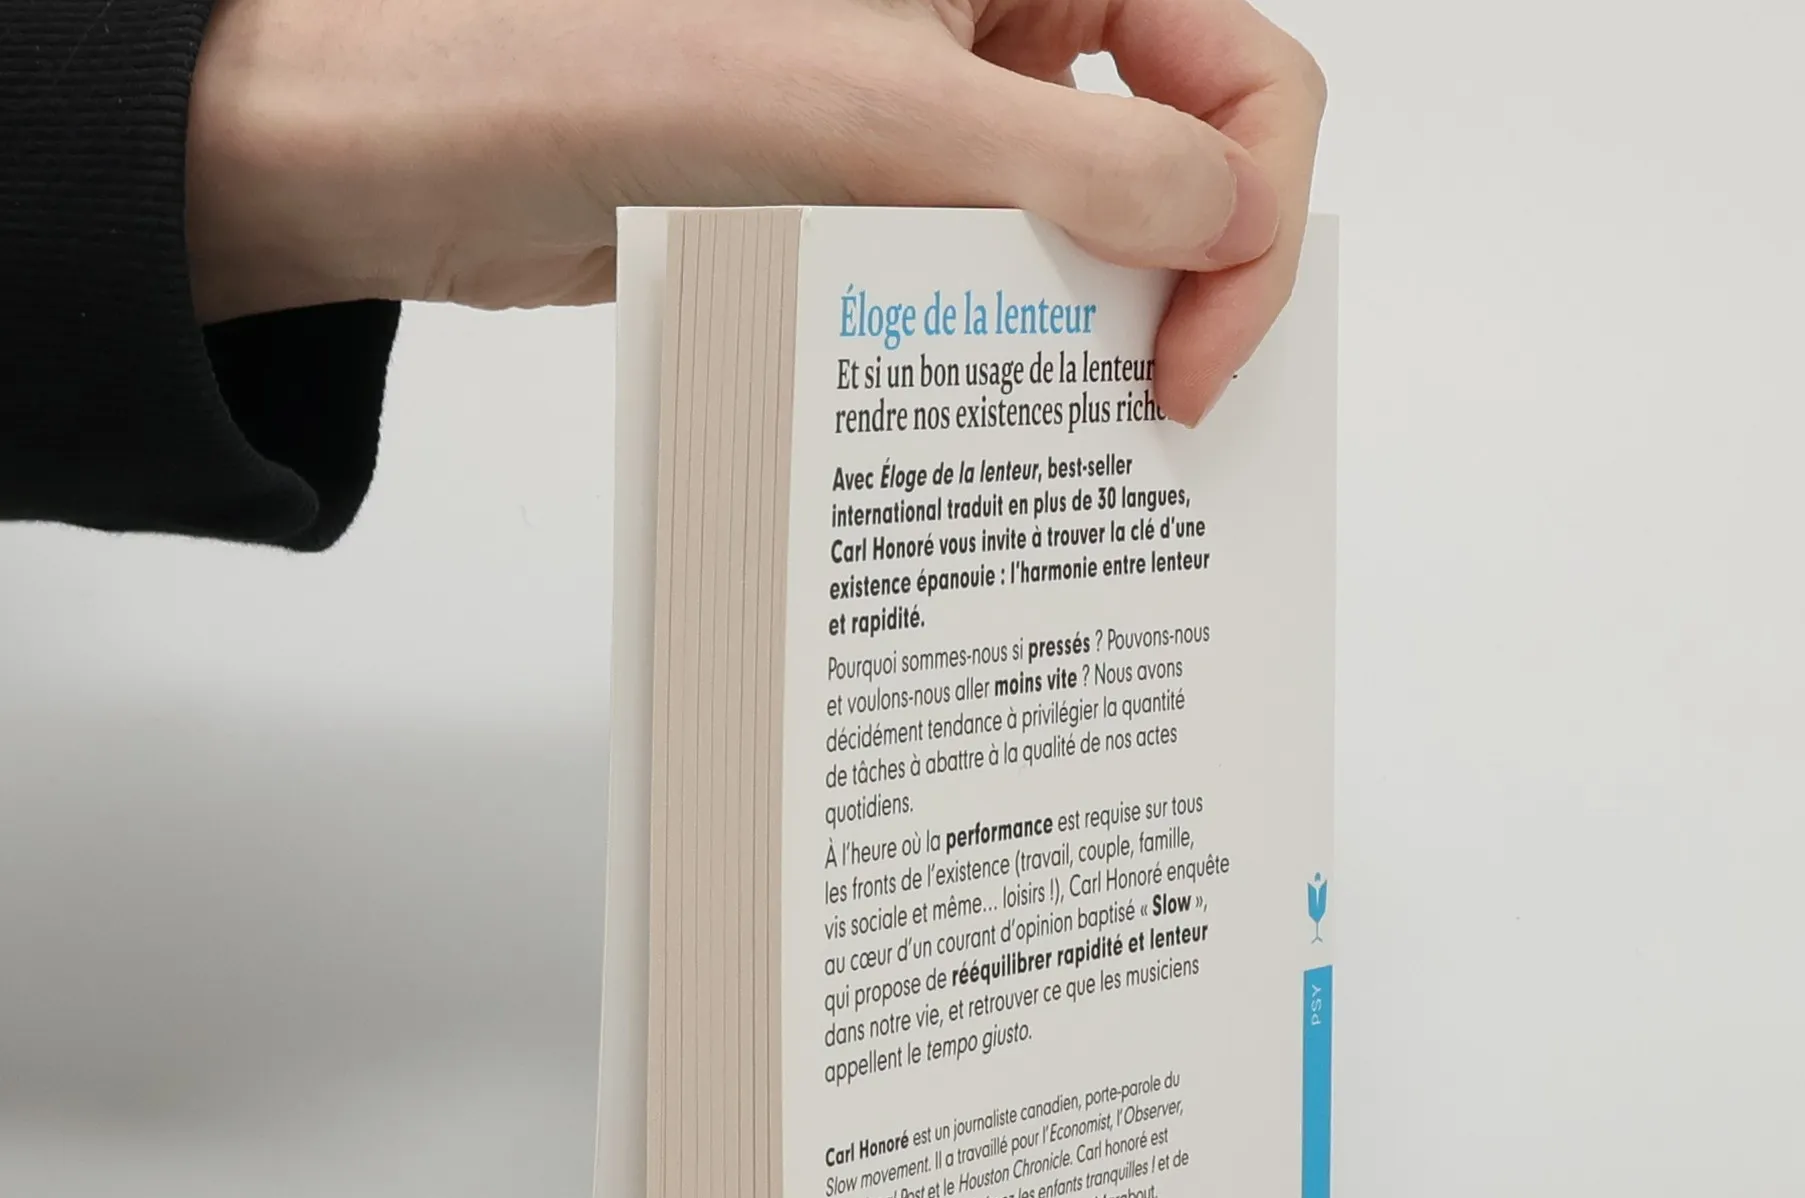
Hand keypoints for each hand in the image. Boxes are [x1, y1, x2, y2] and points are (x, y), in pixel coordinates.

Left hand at [186, 0, 1324, 422]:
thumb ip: (1090, 168)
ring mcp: (942, 111)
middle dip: (1184, 286)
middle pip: (1184, 154)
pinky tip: (990, 418)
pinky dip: (1008, 349)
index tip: (1192, 364)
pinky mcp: (880, 196)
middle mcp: (1003, 18)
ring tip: (1067, 434)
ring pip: (1091, 228)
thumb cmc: (617, 74)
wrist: (439, 148)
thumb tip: (1230, 227)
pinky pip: (995, 273)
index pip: (1242, 74)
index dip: (1251, 223)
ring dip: (1093, 332)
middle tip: (1149, 414)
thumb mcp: (888, 121)